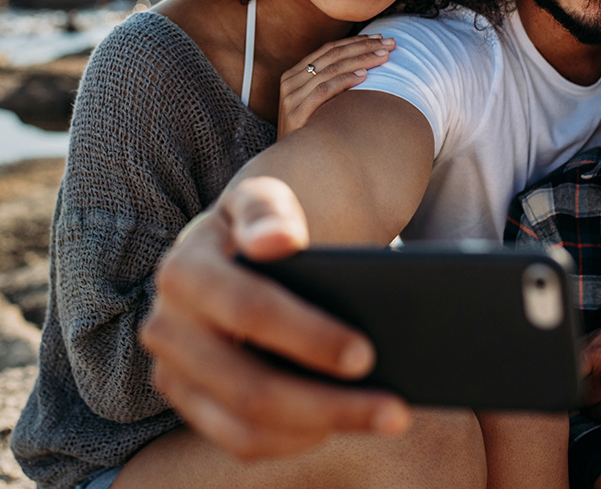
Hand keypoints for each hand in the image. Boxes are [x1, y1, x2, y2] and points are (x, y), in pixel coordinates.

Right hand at [140, 177, 410, 458]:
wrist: (249, 243)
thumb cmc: (267, 220)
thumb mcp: (266, 197)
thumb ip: (267, 210)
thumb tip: (278, 242)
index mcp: (184, 270)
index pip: (249, 312)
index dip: (308, 337)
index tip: (366, 354)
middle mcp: (168, 328)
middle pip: (250, 386)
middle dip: (327, 402)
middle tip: (395, 407)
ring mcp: (176, 374)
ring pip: (248, 427)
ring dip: (321, 429)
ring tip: (385, 417)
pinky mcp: (194, 405)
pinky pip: (244, 441)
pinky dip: (299, 439)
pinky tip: (347, 422)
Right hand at [278, 35, 395, 138]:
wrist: (289, 160)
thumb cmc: (309, 130)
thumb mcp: (317, 102)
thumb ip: (331, 83)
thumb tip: (365, 66)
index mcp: (295, 74)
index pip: (329, 49)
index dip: (356, 41)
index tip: (380, 38)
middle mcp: (291, 81)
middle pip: (333, 56)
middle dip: (364, 47)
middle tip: (389, 43)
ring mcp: (292, 97)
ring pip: (331, 69)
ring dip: (360, 60)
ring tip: (383, 57)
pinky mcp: (296, 113)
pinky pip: (323, 91)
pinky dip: (344, 81)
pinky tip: (364, 76)